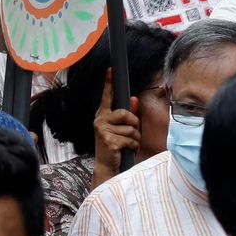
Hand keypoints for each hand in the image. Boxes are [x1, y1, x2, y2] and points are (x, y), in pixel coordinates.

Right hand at [91, 69, 139, 185]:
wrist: (106, 166)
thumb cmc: (114, 146)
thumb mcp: (120, 129)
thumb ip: (127, 114)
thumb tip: (133, 99)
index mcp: (102, 115)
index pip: (107, 97)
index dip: (109, 83)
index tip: (111, 69)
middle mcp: (100, 120)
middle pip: (126, 113)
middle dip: (134, 124)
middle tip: (132, 133)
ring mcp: (103, 130)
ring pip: (131, 129)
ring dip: (134, 139)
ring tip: (128, 145)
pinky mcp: (109, 140)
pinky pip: (130, 139)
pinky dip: (133, 146)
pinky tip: (127, 150)